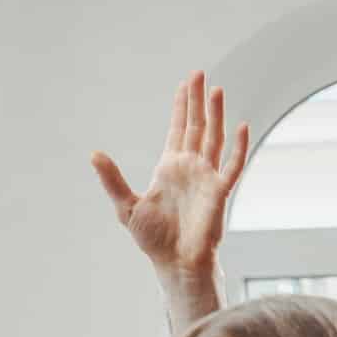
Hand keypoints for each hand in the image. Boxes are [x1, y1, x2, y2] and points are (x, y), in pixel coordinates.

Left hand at [92, 70, 249, 284]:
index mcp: (169, 168)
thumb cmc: (153, 239)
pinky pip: (232, 166)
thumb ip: (112, 179)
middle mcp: (190, 168)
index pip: (178, 129)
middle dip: (197, 100)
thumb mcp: (126, 206)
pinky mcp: (219, 192)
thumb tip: (94, 154)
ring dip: (216, 115)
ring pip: (214, 138)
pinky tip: (242, 126)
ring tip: (217, 90)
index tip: (184, 84)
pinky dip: (238, 147)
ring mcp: (206, 177)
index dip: (181, 107)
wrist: (174, 262)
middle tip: (199, 74)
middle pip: (197, 126)